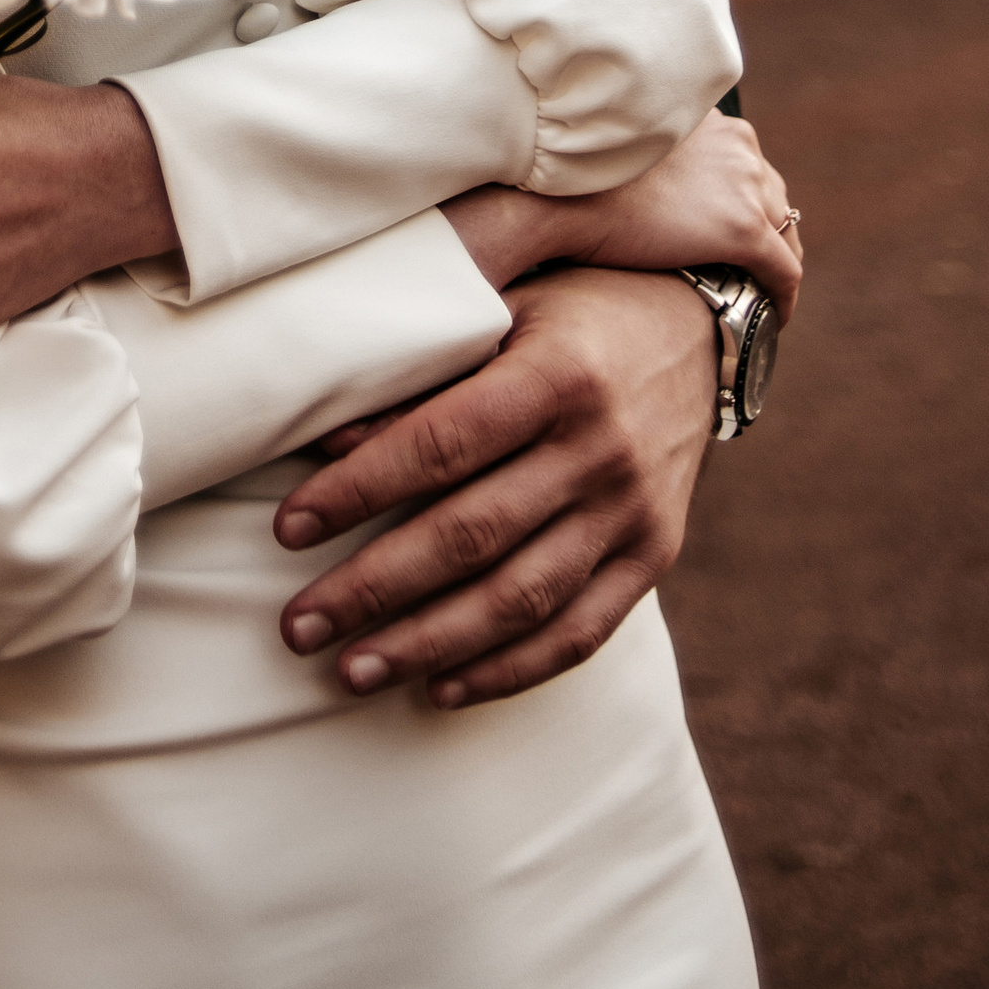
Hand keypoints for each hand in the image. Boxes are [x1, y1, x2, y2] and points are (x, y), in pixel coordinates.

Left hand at [270, 267, 716, 711]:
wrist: (699, 329)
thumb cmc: (572, 305)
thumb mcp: (505, 300)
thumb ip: (426, 362)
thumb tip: (329, 440)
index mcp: (558, 374)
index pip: (442, 445)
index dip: (360, 491)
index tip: (289, 528)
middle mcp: (602, 449)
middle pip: (472, 536)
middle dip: (374, 588)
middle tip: (297, 626)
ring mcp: (634, 511)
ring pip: (521, 599)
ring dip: (428, 644)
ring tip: (351, 672)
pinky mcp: (655, 555)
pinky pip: (579, 633)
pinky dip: (507, 670)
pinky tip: (439, 689)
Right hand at [442, 113, 802, 321]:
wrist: (557, 189)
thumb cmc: (567, 172)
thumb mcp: (614, 147)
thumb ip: (638, 158)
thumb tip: (626, 185)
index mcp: (705, 120)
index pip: (744, 163)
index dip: (742, 199)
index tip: (729, 226)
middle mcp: (736, 144)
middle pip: (771, 194)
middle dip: (766, 229)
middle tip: (748, 268)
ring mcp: (743, 185)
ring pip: (784, 231)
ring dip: (774, 262)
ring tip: (756, 294)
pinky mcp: (742, 230)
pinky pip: (783, 271)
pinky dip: (782, 297)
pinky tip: (772, 319)